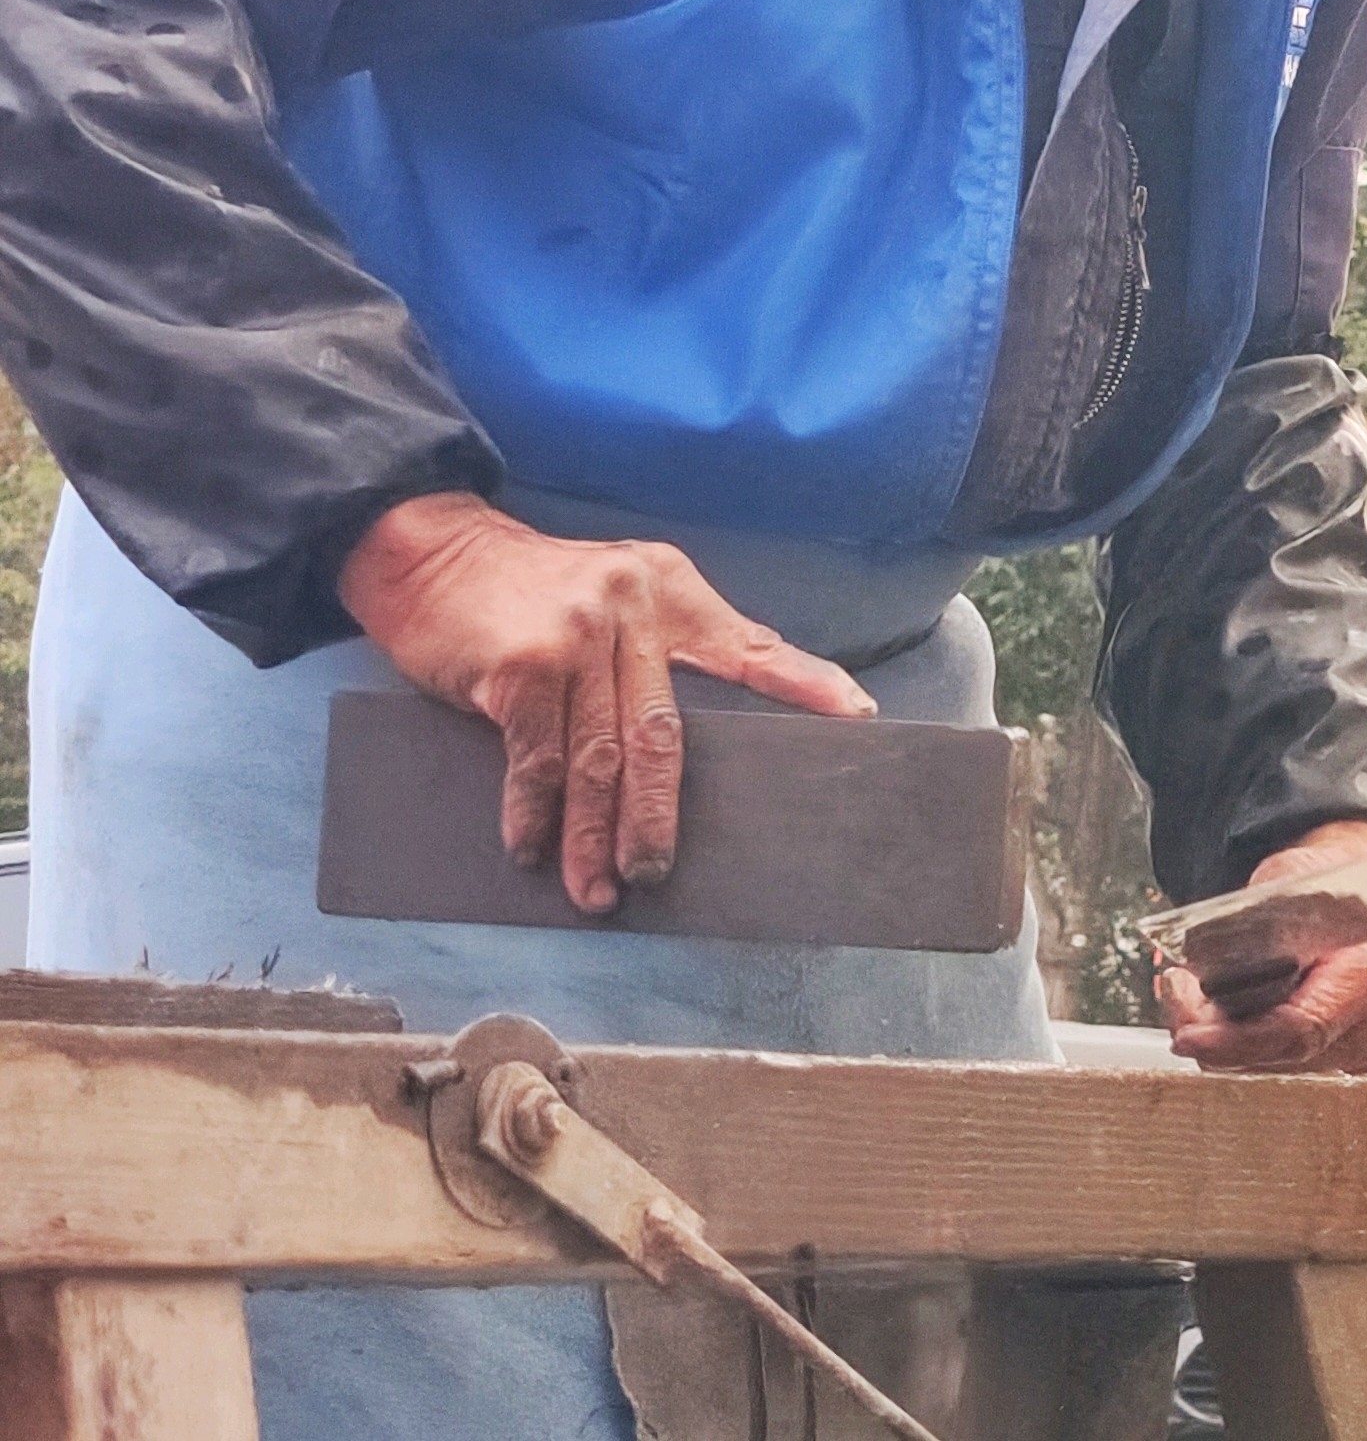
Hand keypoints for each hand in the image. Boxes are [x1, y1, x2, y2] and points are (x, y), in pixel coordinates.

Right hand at [338, 492, 875, 913]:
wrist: (431, 552)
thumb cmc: (528, 590)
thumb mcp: (614, 590)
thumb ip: (657, 647)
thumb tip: (703, 735)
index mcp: (669, 589)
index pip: (749, 646)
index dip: (806, 684)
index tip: (858, 718)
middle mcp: (632, 606)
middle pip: (664, 734)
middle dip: (660, 816)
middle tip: (657, 871)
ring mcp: (576, 635)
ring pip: (599, 760)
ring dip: (594, 837)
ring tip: (597, 890)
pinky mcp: (522, 666)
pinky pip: (538, 761)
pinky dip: (534, 815)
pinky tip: (531, 849)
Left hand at [1156, 819, 1366, 1072]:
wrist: (1358, 891)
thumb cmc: (1324, 879)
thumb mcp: (1288, 877)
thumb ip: (1257, 921)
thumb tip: (1213, 963)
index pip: (1302, 1028)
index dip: (1238, 1040)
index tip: (1187, 1036)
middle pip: (1282, 1055)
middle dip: (1217, 1034)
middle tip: (1175, 993)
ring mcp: (1365, 1052)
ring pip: (1275, 1065)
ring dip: (1225, 1039)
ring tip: (1191, 994)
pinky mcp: (1343, 1061)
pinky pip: (1282, 1063)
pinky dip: (1243, 1043)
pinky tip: (1216, 1012)